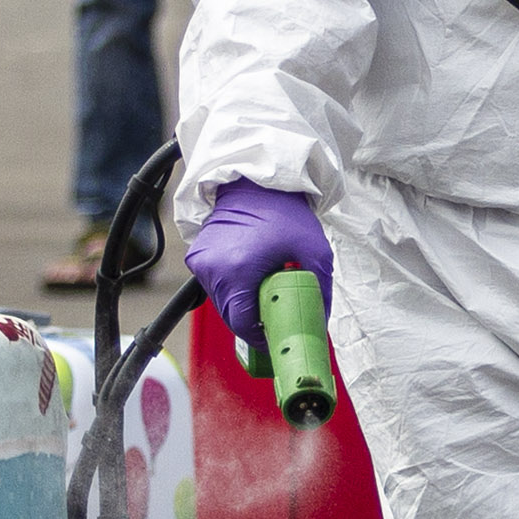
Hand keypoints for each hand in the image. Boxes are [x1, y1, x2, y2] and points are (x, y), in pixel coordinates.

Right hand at [188, 180, 331, 351]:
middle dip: (254, 322)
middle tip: (275, 318)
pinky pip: (215, 287)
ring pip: (222, 304)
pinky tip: (251, 278)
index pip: (243, 324)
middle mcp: (213, 269)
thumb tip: (320, 319)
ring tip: (264, 293)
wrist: (257, 181)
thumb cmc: (283, 211)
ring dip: (242, 306)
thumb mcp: (314, 250)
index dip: (261, 336)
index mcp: (237, 270)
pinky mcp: (197, 256)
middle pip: (231, 317)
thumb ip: (320, 289)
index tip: (276, 337)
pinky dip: (232, 290)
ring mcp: (201, 262)